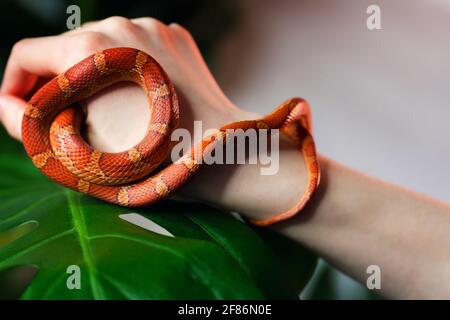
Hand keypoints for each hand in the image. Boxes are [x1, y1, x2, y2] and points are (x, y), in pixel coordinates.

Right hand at [0, 16, 306, 220]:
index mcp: (89, 50)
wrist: (222, 150)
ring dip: (93, 76)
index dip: (13, 89)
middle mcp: (119, 26)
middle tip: (63, 120)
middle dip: (57, 85)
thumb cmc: (154, 160)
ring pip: (101, 48)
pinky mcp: (174, 35)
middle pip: (64, 49)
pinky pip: (135, 49)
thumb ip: (33, 123)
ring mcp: (151, 27)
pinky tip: (141, 98)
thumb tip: (14, 106)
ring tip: (109, 111)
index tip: (20, 116)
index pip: (27, 56)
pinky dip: (127, 70)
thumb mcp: (80, 149)